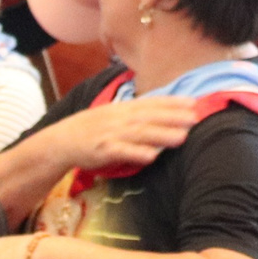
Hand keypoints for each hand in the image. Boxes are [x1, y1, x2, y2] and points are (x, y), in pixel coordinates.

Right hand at [49, 93, 198, 175]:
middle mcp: (119, 118)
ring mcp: (111, 134)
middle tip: (195, 118)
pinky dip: (137, 153)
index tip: (193, 102)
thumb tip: (161, 115)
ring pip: (140, 133)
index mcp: (123, 108)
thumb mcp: (113, 115)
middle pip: (150, 116)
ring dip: (162, 134)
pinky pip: (122, 151)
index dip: (172, 102)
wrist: (61, 140)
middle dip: (173, 117)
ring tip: (182, 138)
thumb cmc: (91, 129)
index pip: (151, 102)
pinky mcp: (102, 150)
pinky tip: (152, 156)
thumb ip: (135, 115)